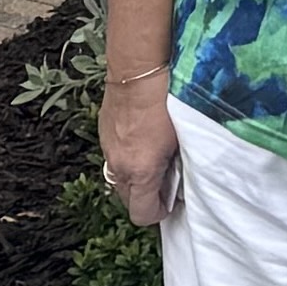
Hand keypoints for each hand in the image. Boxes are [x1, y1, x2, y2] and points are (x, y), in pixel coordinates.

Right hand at [101, 68, 181, 231]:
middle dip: (145, 196)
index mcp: (141, 171)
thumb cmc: (168, 102)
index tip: (170, 201)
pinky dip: (126, 157)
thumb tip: (181, 179)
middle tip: (165, 181)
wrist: (138, 71)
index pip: (142, 214)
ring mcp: (108, 150)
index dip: (158, 213)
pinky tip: (141, 139)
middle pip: (128, 200)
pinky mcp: (103, 134)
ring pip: (119, 179)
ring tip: (153, 159)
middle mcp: (120, 166)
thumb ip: (179, 165)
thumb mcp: (183, 139)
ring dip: (134, 178)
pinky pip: (113, 157)